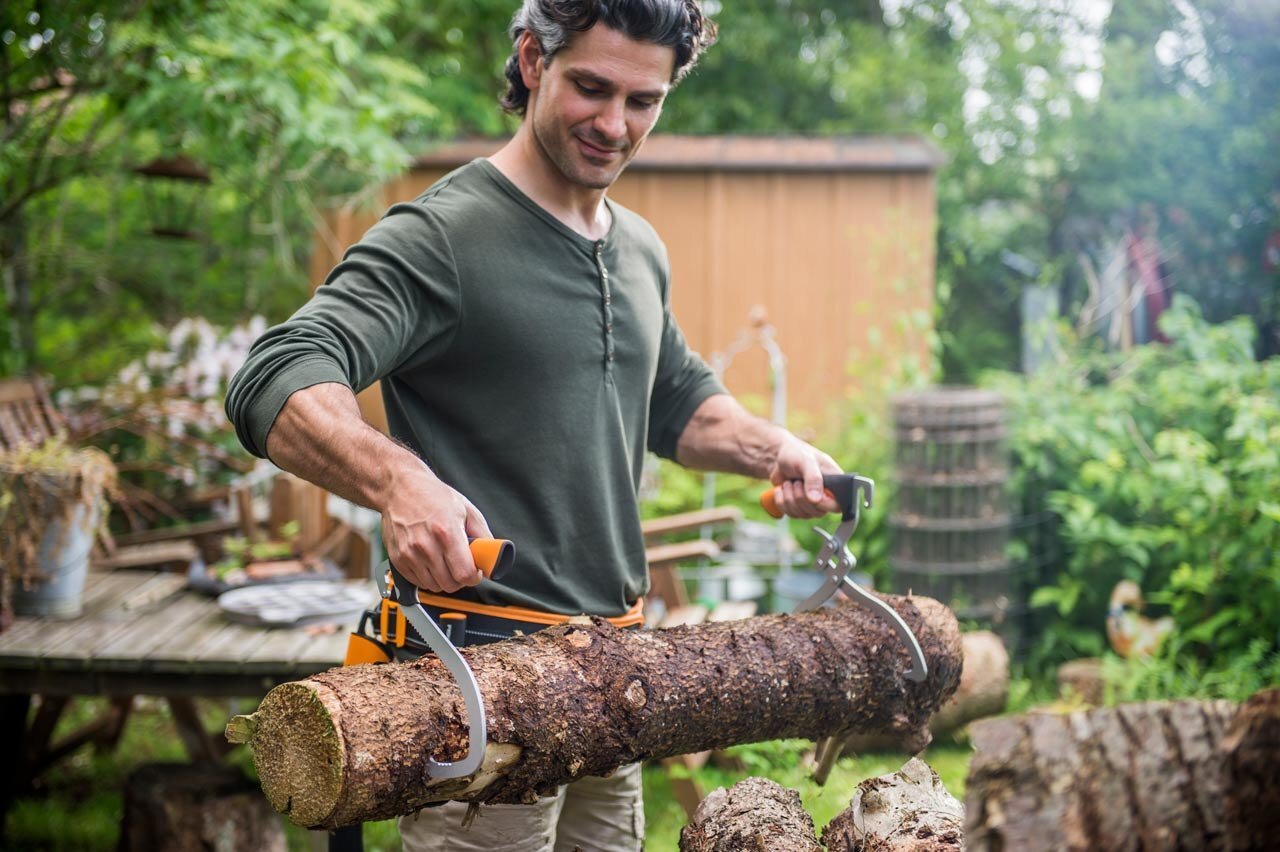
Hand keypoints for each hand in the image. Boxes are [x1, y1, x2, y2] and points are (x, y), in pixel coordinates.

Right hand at [379, 460, 492, 592]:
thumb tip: (491, 556)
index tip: (476, 571)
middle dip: (460, 579)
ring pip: (434, 586)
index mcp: (447, 532)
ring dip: (443, 579)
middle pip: (450, 584)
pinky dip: (427, 577)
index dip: (475, 576)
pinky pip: (418, 582)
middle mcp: (426, 546)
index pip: (465, 574)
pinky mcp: (397, 559)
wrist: (399, 488)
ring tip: (445, 562)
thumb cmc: (432, 496)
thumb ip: (482, 535)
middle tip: (461, 566)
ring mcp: (409, 554)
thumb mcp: (466, 510)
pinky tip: (430, 562)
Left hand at [767, 435, 841, 518]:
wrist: (778, 458)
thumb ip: (813, 478)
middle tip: (796, 482)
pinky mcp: (799, 507)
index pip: (838, 505)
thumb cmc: (796, 454)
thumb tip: (816, 500)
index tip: (812, 496)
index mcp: (835, 483)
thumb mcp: (806, 460)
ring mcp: (813, 504)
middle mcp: (826, 496)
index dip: (825, 504)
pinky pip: (791, 514)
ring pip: (803, 515)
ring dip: (790, 498)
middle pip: (818, 512)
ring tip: (789, 482)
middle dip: (801, 497)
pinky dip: (782, 501)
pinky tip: (782, 489)